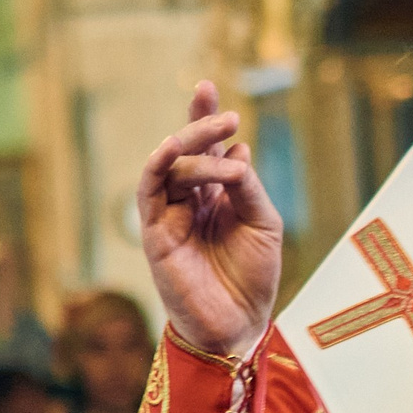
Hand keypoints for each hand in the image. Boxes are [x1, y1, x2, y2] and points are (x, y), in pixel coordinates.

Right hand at [139, 81, 285, 356]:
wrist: (238, 325)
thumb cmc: (253, 277)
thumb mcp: (262, 222)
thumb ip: (247, 186)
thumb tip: (237, 148)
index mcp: (216, 197)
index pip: (207, 150)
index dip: (205, 119)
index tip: (208, 87)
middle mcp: (189, 201)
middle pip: (185, 151)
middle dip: (200, 124)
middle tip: (224, 110)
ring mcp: (169, 215)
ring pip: (169, 166)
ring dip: (190, 142)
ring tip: (217, 127)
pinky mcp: (154, 233)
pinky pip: (150, 190)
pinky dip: (160, 165)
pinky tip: (177, 147)